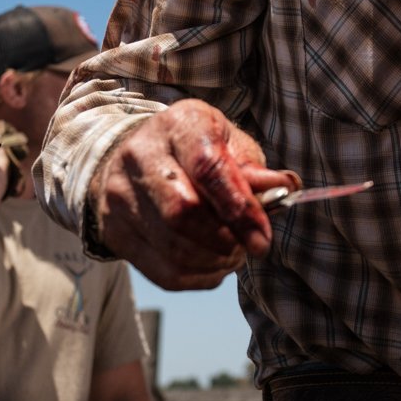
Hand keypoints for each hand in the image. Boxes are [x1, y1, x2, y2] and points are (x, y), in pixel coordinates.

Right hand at [90, 101, 296, 289]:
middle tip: (250, 246)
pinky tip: (213, 264)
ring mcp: (120, 195)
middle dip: (225, 239)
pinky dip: (198, 276)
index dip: (239, 208)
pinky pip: (163, 271)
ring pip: (173, 247)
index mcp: (179, 124)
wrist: (136, 160)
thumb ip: (254, 169)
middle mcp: (141, 154)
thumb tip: (286, 189)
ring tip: (234, 253)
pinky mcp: (114, 231)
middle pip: (183, 212)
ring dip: (215, 261)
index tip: (263, 239)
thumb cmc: (195, 150)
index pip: (207, 167)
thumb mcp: (228, 144)